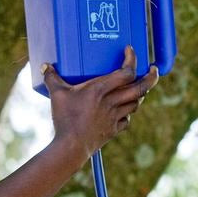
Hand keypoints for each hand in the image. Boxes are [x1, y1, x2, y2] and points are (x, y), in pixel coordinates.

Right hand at [44, 45, 157, 159]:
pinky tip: (123, 111)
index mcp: (101, 89)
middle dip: (151, 77)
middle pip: (141, 88)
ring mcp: (115, 116)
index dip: (132, 60)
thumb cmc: (65, 119)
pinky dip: (128, 113)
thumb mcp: (57, 95)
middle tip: (153, 70)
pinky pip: (127, 120)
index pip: (126, 72)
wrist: (72, 146)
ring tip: (137, 88)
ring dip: (139, 95)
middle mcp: (112, 102)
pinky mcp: (113, 130)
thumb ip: (51, 78)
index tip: (130, 51)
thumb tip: (44, 65)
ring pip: (136, 103)